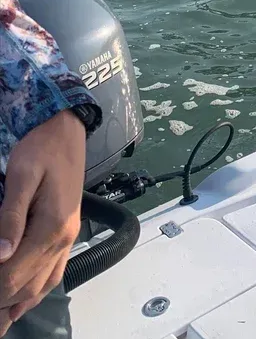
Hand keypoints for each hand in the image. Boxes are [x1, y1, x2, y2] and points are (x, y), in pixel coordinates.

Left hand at [0, 109, 85, 333]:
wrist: (68, 131)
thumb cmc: (42, 148)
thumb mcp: (21, 175)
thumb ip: (10, 216)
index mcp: (50, 227)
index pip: (13, 275)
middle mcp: (62, 238)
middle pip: (26, 286)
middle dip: (0, 301)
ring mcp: (67, 238)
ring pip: (41, 286)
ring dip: (16, 305)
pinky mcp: (67, 233)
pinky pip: (53, 274)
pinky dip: (36, 294)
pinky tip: (21, 303)